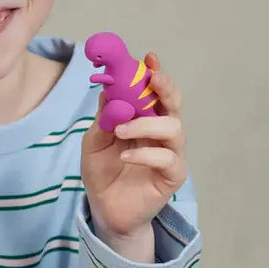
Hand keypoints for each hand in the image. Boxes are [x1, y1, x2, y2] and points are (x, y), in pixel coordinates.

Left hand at [80, 52, 186, 257]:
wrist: (105, 208)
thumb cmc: (102, 172)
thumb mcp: (94, 142)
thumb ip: (104, 118)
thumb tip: (109, 90)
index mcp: (144, 119)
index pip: (155, 92)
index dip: (155, 74)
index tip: (148, 59)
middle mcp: (161, 133)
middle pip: (174, 104)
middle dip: (165, 88)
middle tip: (150, 80)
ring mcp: (170, 153)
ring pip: (174, 128)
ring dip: (145, 123)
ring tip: (120, 130)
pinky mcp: (172, 176)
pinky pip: (168, 159)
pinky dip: (145, 154)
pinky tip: (125, 155)